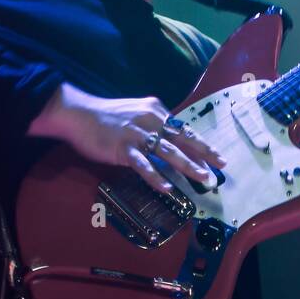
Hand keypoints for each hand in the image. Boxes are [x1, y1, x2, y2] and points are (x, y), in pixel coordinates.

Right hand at [27, 82, 225, 194]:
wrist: (78, 113)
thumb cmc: (108, 117)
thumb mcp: (137, 115)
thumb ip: (156, 127)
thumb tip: (174, 145)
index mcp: (156, 111)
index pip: (184, 130)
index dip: (202, 145)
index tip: (218, 158)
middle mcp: (151, 119)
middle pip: (182, 139)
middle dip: (204, 155)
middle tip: (221, 168)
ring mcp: (136, 134)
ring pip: (167, 152)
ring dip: (188, 166)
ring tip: (203, 179)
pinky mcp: (122, 147)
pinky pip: (142, 164)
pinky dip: (156, 176)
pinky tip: (168, 188)